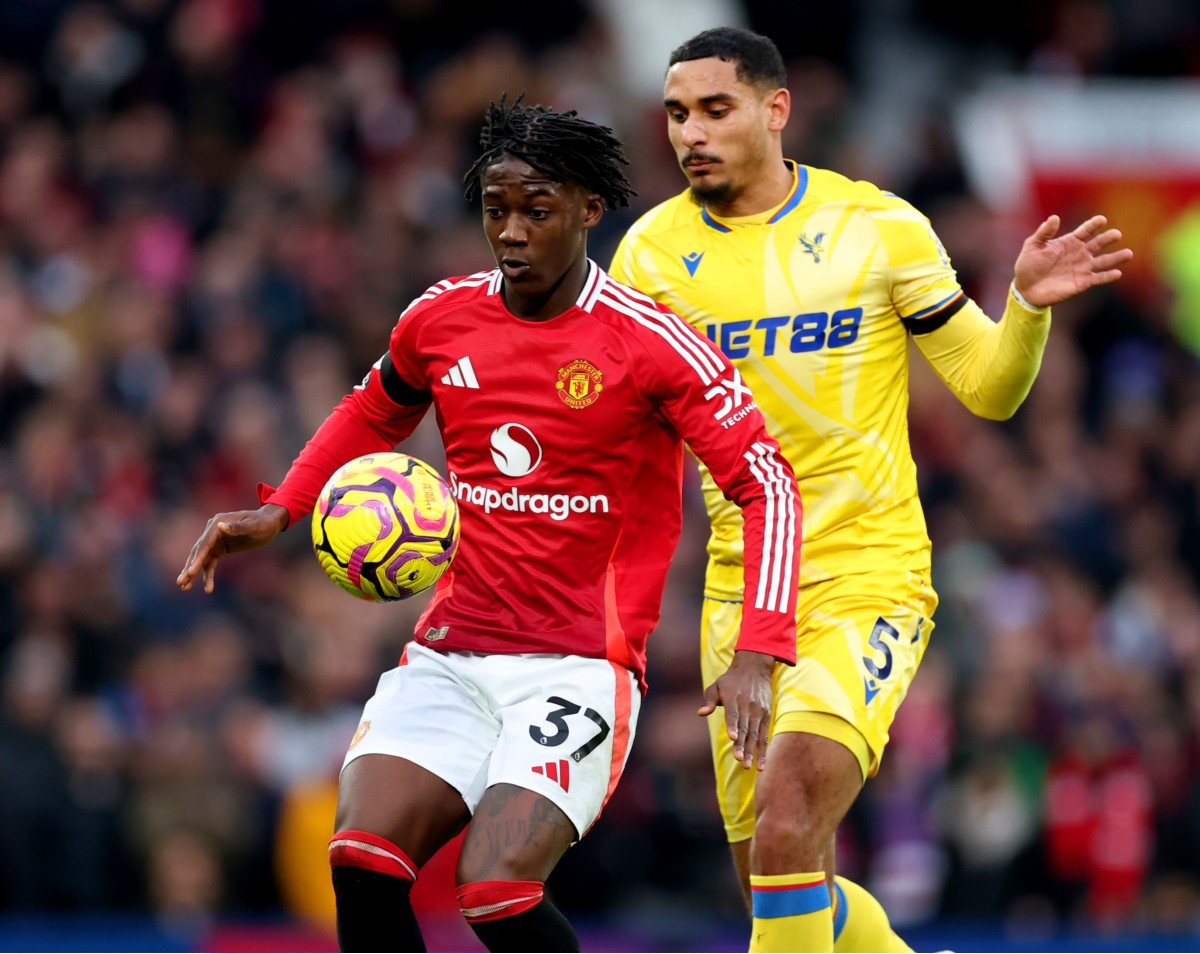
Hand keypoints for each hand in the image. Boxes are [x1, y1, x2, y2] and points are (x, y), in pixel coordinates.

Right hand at [176, 504, 289, 594]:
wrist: (269, 522)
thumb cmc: (263, 523)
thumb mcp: (253, 525)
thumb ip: (237, 527)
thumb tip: (220, 527)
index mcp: (217, 523)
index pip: (204, 543)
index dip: (197, 559)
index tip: (190, 572)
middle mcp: (213, 530)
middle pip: (198, 551)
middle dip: (190, 568)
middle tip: (180, 583)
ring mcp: (215, 539)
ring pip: (201, 558)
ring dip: (193, 573)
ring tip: (184, 588)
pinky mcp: (220, 547)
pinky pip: (210, 562)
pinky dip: (207, 574)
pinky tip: (207, 587)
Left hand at [698, 649, 774, 770]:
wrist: (755, 667)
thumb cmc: (731, 680)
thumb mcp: (716, 685)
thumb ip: (709, 700)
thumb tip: (700, 713)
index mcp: (733, 698)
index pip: (733, 713)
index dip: (732, 725)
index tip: (732, 737)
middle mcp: (748, 705)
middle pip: (745, 727)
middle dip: (742, 745)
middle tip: (739, 760)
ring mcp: (758, 711)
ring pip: (755, 734)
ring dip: (751, 751)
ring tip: (748, 766)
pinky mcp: (766, 716)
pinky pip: (764, 735)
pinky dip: (763, 750)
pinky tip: (760, 764)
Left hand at [1013, 214, 1133, 307]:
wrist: (1025, 289)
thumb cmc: (1028, 266)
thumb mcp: (1032, 246)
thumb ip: (1044, 233)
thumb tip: (1054, 217)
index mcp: (1069, 242)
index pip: (1086, 230)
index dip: (1094, 225)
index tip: (1102, 220)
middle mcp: (1080, 253)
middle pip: (1098, 243)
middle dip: (1108, 238)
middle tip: (1117, 234)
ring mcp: (1082, 268)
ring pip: (1104, 261)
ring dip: (1116, 257)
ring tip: (1129, 253)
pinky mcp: (1082, 283)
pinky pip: (1098, 278)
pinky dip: (1108, 276)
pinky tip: (1117, 273)